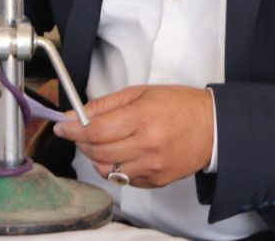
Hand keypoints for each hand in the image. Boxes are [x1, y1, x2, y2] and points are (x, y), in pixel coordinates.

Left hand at [53, 85, 213, 187]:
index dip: (72, 130)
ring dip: (96, 156)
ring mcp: (152, 167)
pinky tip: (123, 152)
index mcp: (142, 119)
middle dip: (80, 142)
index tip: (61, 127)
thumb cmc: (178, 105)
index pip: (95, 131)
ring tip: (102, 142)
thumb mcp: (140, 93)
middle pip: (97, 152)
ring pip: (107, 170)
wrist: (213, 127)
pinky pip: (124, 179)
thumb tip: (74, 115)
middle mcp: (147, 146)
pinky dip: (116, 167)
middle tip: (77, 132)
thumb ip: (105, 105)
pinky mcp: (156, 181)